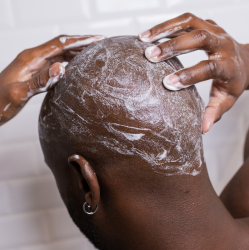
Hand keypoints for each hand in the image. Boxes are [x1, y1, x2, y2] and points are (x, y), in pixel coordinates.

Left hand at [0, 34, 105, 125]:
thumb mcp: (18, 94)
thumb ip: (39, 82)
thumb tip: (61, 68)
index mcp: (30, 58)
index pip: (60, 44)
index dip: (81, 40)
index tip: (98, 40)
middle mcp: (34, 58)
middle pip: (62, 45)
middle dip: (83, 43)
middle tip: (102, 44)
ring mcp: (35, 65)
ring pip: (61, 53)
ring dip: (78, 51)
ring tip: (95, 53)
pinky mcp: (36, 73)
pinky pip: (57, 63)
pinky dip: (71, 62)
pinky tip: (78, 67)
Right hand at [138, 13, 248, 132]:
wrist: (245, 61)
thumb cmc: (233, 82)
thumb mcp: (226, 100)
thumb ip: (213, 112)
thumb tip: (202, 128)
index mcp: (229, 66)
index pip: (210, 68)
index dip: (189, 75)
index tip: (167, 83)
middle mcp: (223, 44)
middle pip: (199, 38)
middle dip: (173, 46)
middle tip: (150, 56)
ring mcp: (215, 30)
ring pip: (190, 22)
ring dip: (165, 29)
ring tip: (143, 39)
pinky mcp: (206, 24)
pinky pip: (185, 20)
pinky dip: (166, 25)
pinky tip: (150, 34)